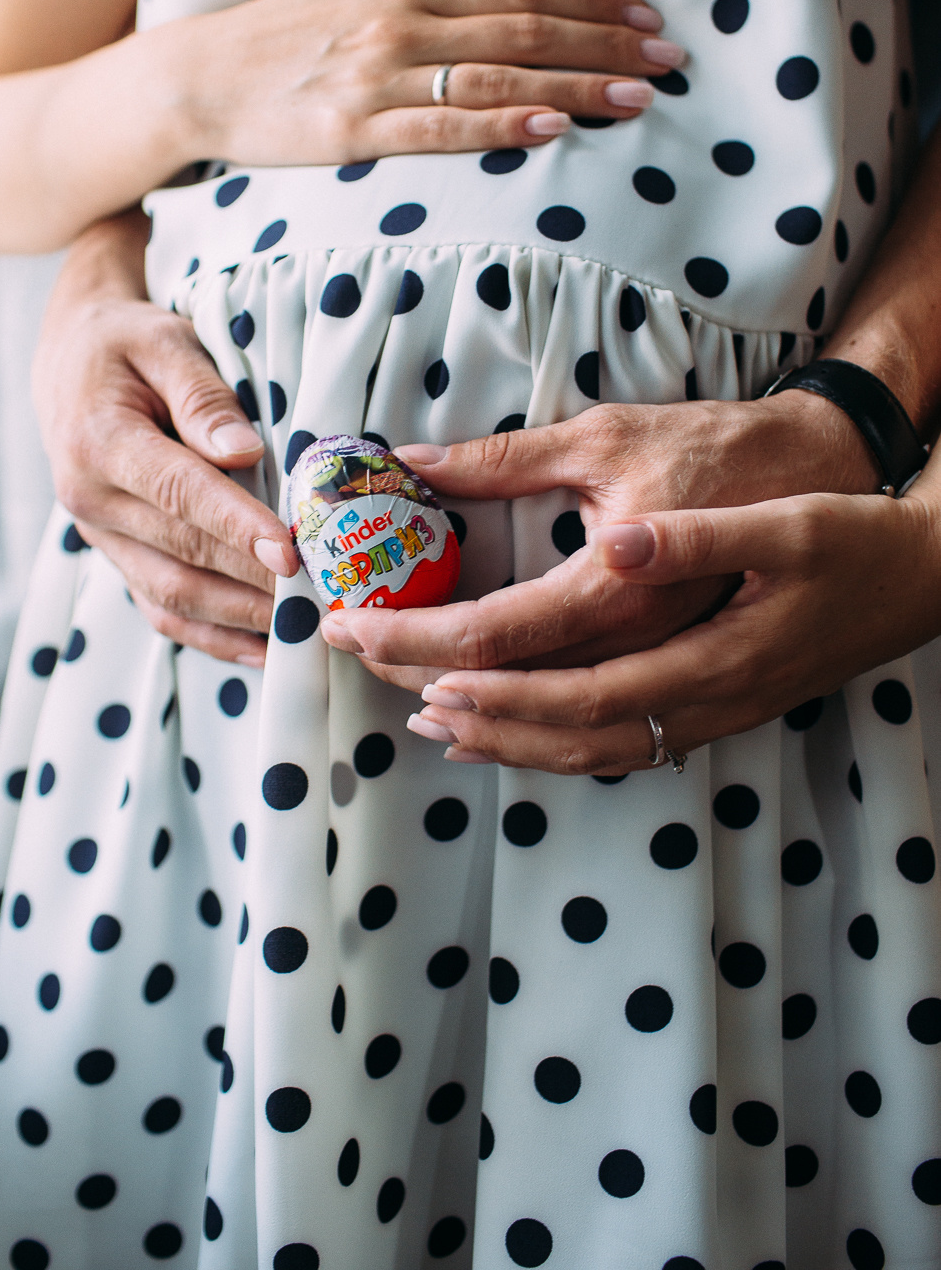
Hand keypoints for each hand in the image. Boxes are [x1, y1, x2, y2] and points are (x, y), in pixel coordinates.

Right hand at [33, 218, 297, 663]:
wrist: (68, 361)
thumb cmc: (125, 343)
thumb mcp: (164, 342)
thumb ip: (203, 397)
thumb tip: (244, 452)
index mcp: (98, 441)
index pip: (179, 492)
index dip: (236, 525)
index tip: (290, 551)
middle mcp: (91, 501)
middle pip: (183, 552)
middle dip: (255, 579)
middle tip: (322, 595)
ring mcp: (101, 537)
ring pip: (172, 595)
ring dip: (240, 617)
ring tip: (304, 628)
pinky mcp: (117, 556)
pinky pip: (161, 608)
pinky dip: (213, 636)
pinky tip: (263, 648)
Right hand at [180, 0, 679, 165]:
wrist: (202, 79)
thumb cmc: (285, 34)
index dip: (592, 1)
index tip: (647, 17)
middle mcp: (401, 20)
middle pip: (526, 29)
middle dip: (606, 44)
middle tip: (668, 60)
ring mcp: (379, 76)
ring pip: (498, 76)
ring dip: (574, 85)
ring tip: (635, 98)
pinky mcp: (355, 130)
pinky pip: (445, 127)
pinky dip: (503, 125)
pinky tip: (552, 129)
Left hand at [405, 485, 940, 771]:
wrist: (924, 575)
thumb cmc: (855, 538)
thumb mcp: (783, 522)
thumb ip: (693, 537)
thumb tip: (615, 541)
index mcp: (704, 650)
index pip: (560, 676)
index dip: (474, 670)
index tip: (404, 654)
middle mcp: (701, 699)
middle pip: (558, 729)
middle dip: (466, 711)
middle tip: (386, 687)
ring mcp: (710, 713)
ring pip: (587, 751)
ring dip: (504, 739)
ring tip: (431, 722)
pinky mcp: (714, 708)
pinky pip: (617, 745)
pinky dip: (553, 744)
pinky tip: (517, 733)